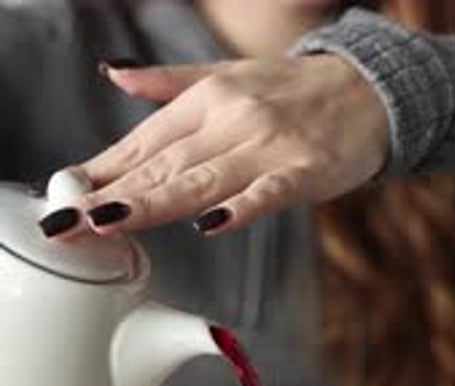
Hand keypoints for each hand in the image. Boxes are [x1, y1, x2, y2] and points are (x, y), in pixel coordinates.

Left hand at [70, 54, 388, 234]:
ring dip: (155, 202)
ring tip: (112, 220)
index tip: (69, 195)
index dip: (104, 169)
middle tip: (72, 220)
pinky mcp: (303, 171)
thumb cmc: (294, 93)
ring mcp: (268, 146)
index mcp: (208, 100)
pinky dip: (240, 208)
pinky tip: (211, 224)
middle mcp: (232, 118)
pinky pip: (267, 193)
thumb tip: (116, 75)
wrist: (369, 91)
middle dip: (114, 193)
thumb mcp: (226, 78)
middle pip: (164, 163)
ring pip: (202, 179)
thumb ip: (170, 85)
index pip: (145, 140)